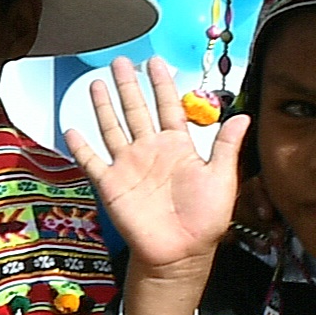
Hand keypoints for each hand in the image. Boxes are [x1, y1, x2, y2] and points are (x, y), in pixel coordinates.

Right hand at [79, 58, 244, 274]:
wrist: (181, 253)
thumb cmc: (205, 220)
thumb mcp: (223, 178)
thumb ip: (227, 146)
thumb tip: (243, 116)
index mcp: (178, 146)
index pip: (168, 106)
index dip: (161, 84)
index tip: (155, 62)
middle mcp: (151, 151)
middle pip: (136, 109)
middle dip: (128, 85)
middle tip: (120, 61)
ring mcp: (128, 166)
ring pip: (112, 127)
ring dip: (104, 106)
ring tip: (95, 83)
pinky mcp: (111, 184)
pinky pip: (92, 161)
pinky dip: (81, 146)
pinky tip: (72, 130)